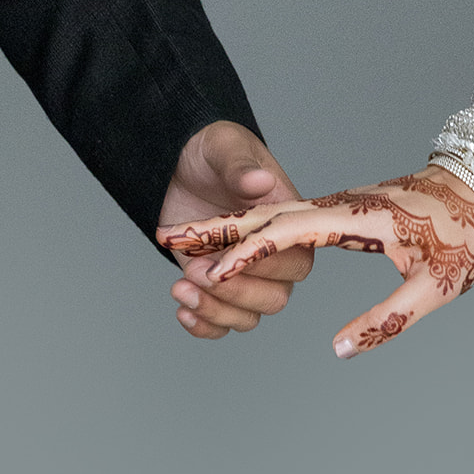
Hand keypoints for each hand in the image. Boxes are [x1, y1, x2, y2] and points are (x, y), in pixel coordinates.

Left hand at [156, 121, 311, 339]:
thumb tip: (259, 181)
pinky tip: (182, 309)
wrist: (182, 164)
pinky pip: (224, 322)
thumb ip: (240, 166)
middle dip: (233, 291)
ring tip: (180, 287)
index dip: (261, 267)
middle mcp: (272, 256)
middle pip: (274, 297)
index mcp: (287, 223)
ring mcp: (245, 276)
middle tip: (194, 270)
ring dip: (215, 310)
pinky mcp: (218, 287)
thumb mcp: (224, 147)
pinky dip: (205, 325)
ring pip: (249, 316)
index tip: (221, 256)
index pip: (294, 261)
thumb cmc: (213, 150)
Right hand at [158, 166, 473, 358]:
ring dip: (228, 226)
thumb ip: (386, 319)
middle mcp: (339, 205)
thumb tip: (338, 348)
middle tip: (165, 239)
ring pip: (272, 213)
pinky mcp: (342, 208)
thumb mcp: (435, 287)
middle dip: (215, 229)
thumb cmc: (467, 236)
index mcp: (356, 219)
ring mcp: (338, 203)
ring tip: (183, 240)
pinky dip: (255, 225)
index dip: (246, 255)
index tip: (208, 272)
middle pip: (265, 216)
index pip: (287, 234)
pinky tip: (235, 239)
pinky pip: (289, 216)